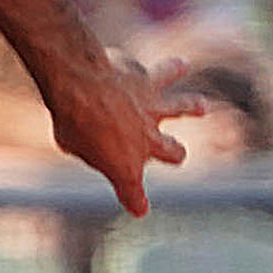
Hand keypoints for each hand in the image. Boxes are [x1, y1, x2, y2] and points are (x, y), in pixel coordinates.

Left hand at [40, 51, 200, 215]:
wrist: (82, 86)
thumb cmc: (70, 119)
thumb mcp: (70, 143)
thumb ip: (85, 146)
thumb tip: (87, 139)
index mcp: (126, 166)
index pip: (133, 193)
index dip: (136, 202)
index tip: (139, 208)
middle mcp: (147, 139)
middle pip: (172, 152)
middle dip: (174, 154)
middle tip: (177, 153)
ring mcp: (152, 108)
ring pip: (182, 108)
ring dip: (193, 107)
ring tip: (202, 107)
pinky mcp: (148, 80)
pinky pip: (166, 72)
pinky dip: (174, 68)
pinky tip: (181, 65)